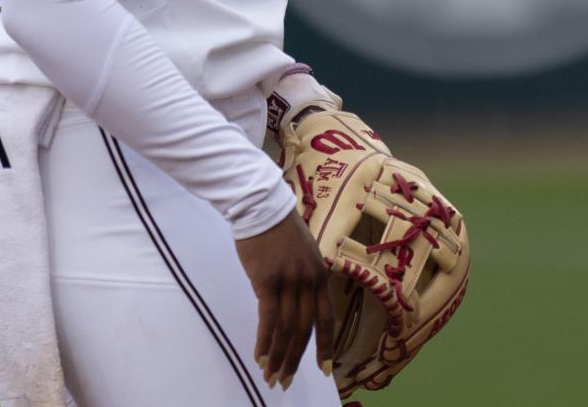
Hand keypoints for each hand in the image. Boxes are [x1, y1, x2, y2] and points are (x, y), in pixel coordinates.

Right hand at [236, 212, 335, 388]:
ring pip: (287, 329)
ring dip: (279, 356)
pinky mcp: (267, 281)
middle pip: (305, 329)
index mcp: (320, 275)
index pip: (327, 318)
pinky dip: (265, 342)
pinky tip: (260, 357)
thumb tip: (297, 304)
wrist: (261, 206)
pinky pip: (268, 319)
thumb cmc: (278, 230)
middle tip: (285, 381)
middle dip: (296, 359)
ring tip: (270, 376)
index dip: (326, 345)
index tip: (324, 369)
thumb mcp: (303, 253)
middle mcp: (309, 281)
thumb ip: (303, 279)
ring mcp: (290, 281)